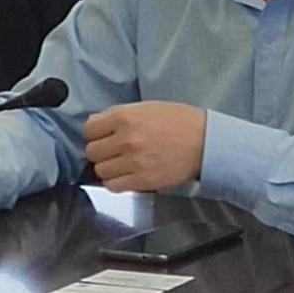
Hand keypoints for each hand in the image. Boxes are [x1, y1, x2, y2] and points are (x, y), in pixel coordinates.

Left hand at [83, 101, 205, 192]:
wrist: (204, 142)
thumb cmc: (179, 121)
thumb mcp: (147, 107)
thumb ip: (120, 114)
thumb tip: (96, 122)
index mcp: (125, 117)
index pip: (89, 129)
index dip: (95, 133)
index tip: (102, 136)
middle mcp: (125, 139)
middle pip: (91, 151)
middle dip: (100, 151)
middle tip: (113, 150)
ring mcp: (132, 162)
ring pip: (100, 170)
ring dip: (108, 167)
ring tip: (121, 163)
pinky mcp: (141, 180)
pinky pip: (113, 185)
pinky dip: (116, 182)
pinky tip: (126, 175)